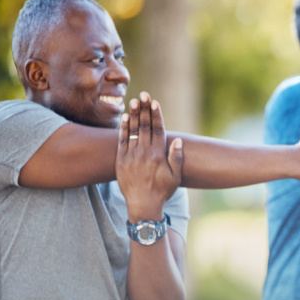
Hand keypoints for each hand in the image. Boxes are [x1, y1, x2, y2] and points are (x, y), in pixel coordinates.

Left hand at [117, 92, 182, 222]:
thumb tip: (178, 139)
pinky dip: (123, 128)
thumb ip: (176, 157)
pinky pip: (121, 141)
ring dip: (133, 114)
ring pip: (132, 130)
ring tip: (134, 101)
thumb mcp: (175, 176)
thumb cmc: (162, 191)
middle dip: (144, 109)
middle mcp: (144, 152)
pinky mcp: (121, 160)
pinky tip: (124, 117)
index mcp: (158, 155)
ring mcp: (131, 155)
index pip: (158, 129)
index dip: (156, 115)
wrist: (143, 205)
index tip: (155, 102)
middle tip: (144, 94)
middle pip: (144, 126)